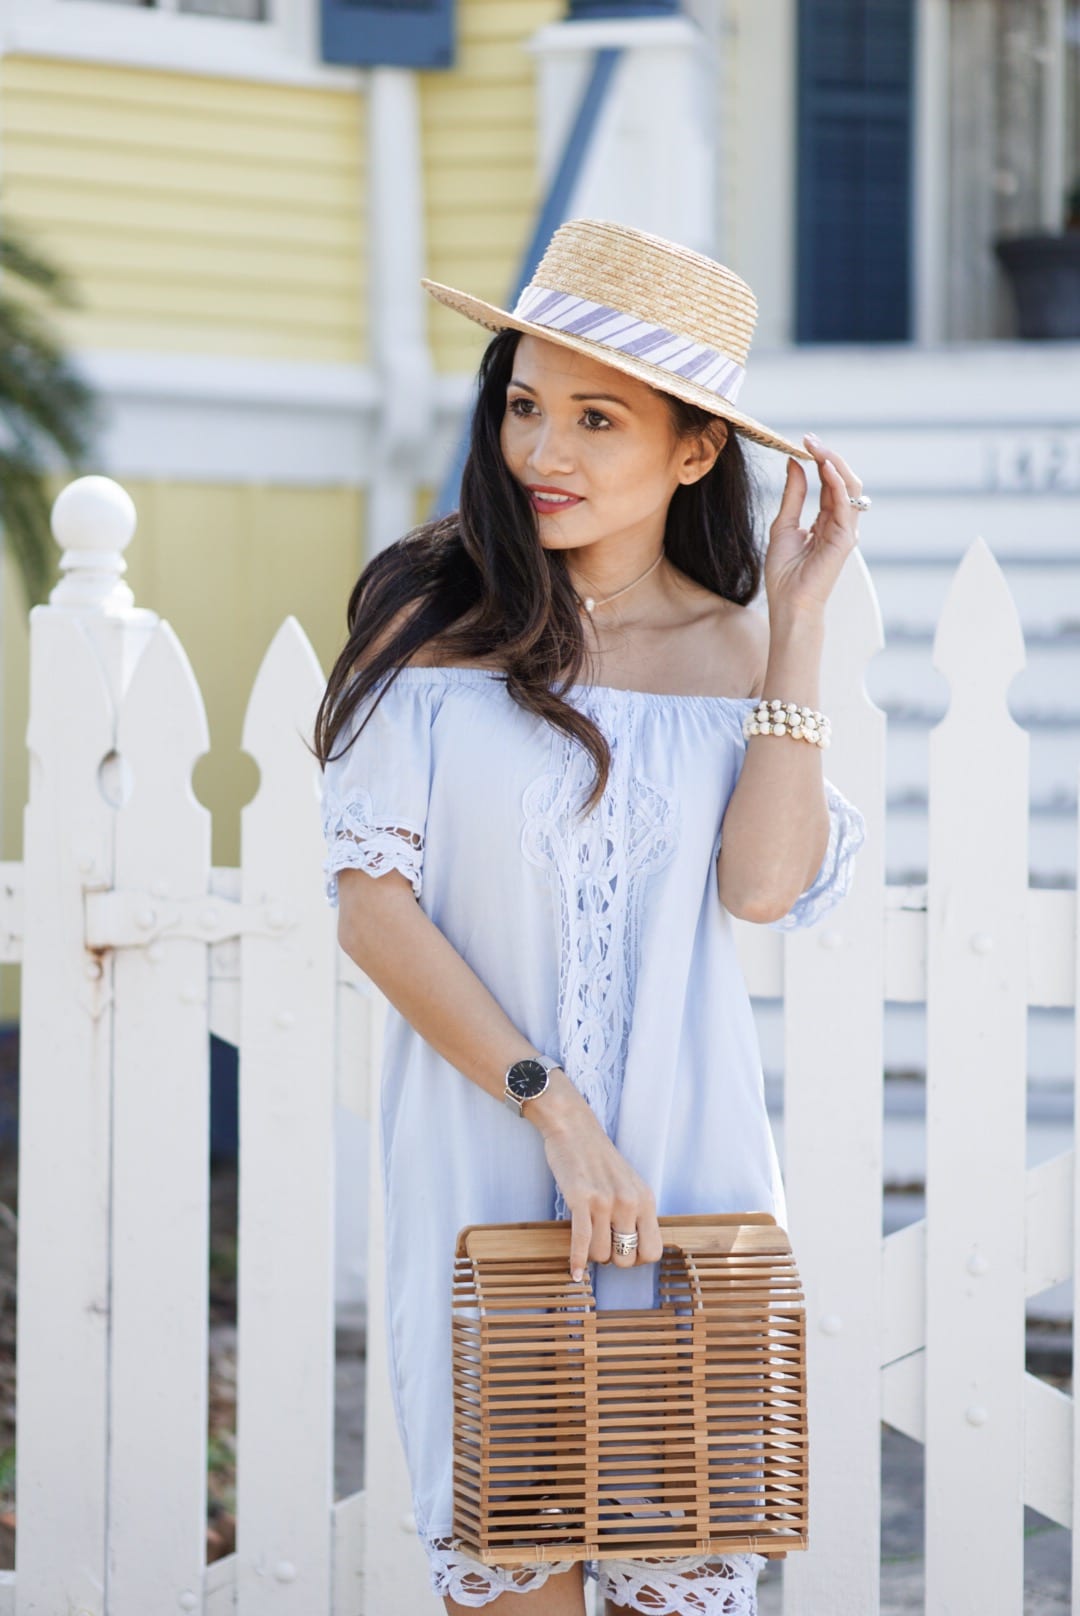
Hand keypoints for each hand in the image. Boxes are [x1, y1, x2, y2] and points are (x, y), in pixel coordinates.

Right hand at [529, 1074, 663, 1280]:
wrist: (574, 1128)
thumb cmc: (598, 1159)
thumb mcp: (628, 1184)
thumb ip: (635, 1212)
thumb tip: (633, 1250)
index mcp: (645, 1199)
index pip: (653, 1251)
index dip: (636, 1258)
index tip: (622, 1250)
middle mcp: (629, 1202)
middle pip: (626, 1258)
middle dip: (612, 1259)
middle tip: (601, 1244)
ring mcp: (605, 1201)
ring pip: (601, 1254)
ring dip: (591, 1254)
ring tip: (586, 1239)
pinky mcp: (581, 1199)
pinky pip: (582, 1242)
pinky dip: (577, 1261)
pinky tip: (575, 1272)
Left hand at [765, 433, 863, 618]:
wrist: (788, 604)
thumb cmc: (785, 573)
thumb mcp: (783, 525)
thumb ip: (793, 495)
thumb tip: (794, 463)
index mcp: (826, 520)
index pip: (830, 483)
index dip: (819, 460)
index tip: (803, 442)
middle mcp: (840, 523)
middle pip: (843, 480)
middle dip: (828, 456)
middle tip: (810, 439)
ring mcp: (845, 531)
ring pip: (850, 488)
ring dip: (834, 464)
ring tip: (817, 447)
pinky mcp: (845, 540)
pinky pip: (846, 505)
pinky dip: (838, 484)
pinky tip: (825, 467)